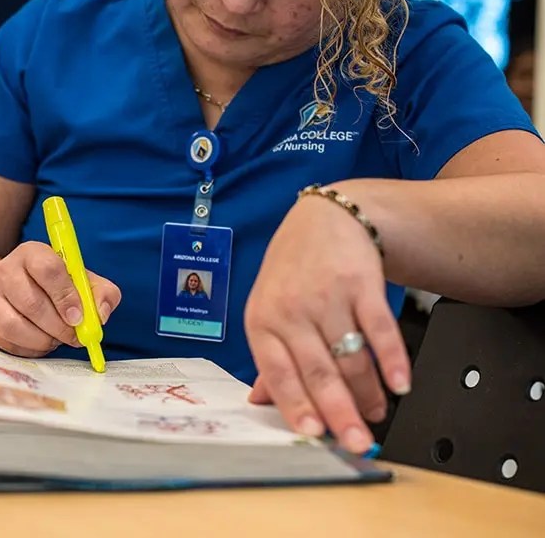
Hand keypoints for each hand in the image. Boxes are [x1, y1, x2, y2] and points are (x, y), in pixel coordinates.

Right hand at [0, 241, 121, 357]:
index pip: (47, 270)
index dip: (66, 296)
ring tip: (58, 338)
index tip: (79, 317)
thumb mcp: (86, 281)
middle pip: (31, 302)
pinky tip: (44, 341)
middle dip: (58, 326)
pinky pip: (9, 342)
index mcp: (32, 253)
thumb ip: (102, 294)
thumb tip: (101, 315)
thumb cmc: (60, 284)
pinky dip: (31, 348)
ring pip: (15, 325)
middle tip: (75, 336)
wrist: (24, 289)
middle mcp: (6, 271)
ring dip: (44, 339)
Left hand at [244, 194, 410, 453]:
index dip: (296, 406)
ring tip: (378, 414)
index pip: (278, 373)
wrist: (324, 218)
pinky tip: (401, 383)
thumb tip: (260, 402)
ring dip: (369, 393)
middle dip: (340, 414)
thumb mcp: (268, 309)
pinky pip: (380, 330)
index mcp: (262, 322)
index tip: (313, 435)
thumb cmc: (292, 270)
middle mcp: (292, 310)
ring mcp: (327, 297)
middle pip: (319, 372)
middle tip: (358, 443)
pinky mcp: (361, 285)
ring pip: (351, 358)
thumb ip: (270, 358)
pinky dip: (394, 360)